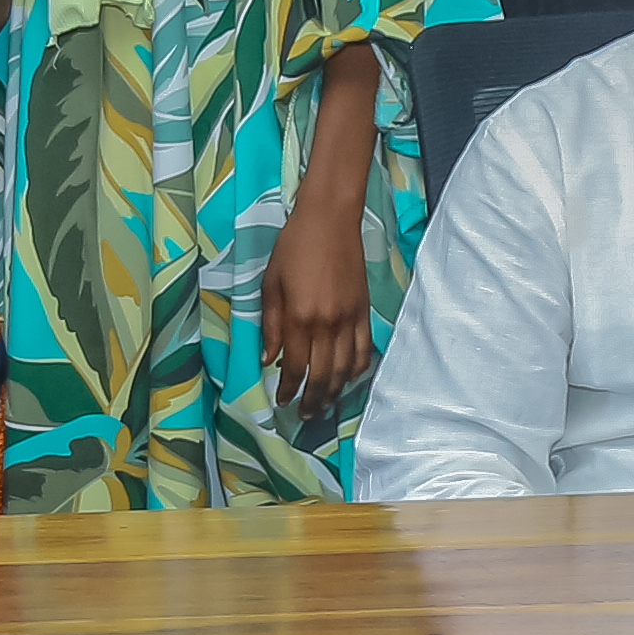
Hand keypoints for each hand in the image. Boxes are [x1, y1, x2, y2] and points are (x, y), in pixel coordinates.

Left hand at [261, 190, 377, 437]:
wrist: (330, 219)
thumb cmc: (293, 247)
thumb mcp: (270, 284)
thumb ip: (270, 324)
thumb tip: (269, 359)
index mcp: (299, 318)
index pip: (295, 367)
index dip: (288, 389)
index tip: (282, 402)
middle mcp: (327, 324)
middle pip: (323, 376)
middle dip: (312, 400)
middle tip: (305, 415)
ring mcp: (349, 319)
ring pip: (345, 369)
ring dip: (335, 392)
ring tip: (325, 406)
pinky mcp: (364, 311)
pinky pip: (364, 350)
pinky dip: (357, 370)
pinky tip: (349, 379)